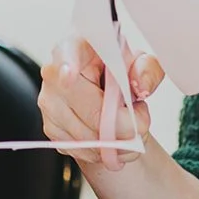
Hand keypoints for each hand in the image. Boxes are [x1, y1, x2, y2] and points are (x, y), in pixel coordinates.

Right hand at [38, 38, 163, 167]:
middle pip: (88, 108)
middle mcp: (55, 74)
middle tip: (141, 120)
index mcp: (76, 46)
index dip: (69, 65)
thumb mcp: (141, 64)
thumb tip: (140, 85)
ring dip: (118, 141)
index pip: (67, 53)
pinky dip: (106, 152)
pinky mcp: (52, 129)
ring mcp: (50, 104)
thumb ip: (148, 69)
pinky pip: (83, 149)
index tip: (70, 75)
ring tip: (130, 127)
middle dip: (122, 123)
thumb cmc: (119, 74)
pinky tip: (115, 138)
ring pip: (88, 136)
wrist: (107, 97)